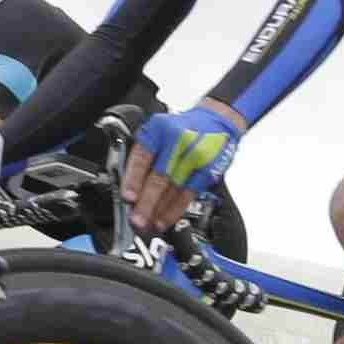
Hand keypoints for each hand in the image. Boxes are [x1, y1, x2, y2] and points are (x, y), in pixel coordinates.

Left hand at [115, 103, 242, 236]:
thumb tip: (126, 187)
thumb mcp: (156, 130)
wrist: (217, 119)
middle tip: (136, 220)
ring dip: (159, 210)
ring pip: (174, 189)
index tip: (128, 198)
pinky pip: (188, 194)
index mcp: (159, 129)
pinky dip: (175, 210)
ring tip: (148, 225)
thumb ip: (142, 155)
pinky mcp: (207, 170)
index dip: (134, 180)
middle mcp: (178, 141)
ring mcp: (195, 157)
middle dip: (146, 202)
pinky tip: (165, 220)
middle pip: (160, 176)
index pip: (143, 157)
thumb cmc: (181, 128)